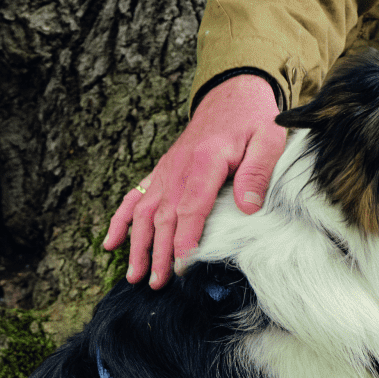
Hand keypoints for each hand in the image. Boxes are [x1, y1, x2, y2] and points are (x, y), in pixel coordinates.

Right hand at [103, 73, 286, 288]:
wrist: (231, 94)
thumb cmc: (252, 120)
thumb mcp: (268, 139)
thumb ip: (258, 172)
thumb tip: (248, 208)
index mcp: (205, 161)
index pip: (191, 208)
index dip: (183, 240)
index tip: (181, 267)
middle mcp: (178, 167)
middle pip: (163, 217)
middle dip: (157, 252)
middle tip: (157, 283)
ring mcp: (166, 170)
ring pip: (143, 212)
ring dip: (136, 244)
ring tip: (134, 275)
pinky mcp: (161, 171)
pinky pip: (134, 197)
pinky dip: (120, 220)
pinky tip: (110, 243)